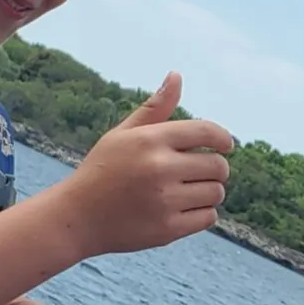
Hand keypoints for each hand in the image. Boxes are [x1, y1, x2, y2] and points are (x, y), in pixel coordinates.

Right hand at [53, 72, 232, 255]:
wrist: (76, 218)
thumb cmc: (103, 170)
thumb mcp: (123, 134)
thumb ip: (154, 108)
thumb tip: (176, 75)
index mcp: (150, 140)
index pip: (207, 132)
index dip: (223, 138)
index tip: (226, 145)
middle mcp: (159, 168)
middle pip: (218, 166)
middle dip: (216, 168)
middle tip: (200, 172)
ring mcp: (164, 200)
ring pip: (216, 193)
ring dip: (209, 192)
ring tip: (188, 192)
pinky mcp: (167, 229)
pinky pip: (208, 218)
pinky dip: (202, 214)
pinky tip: (183, 210)